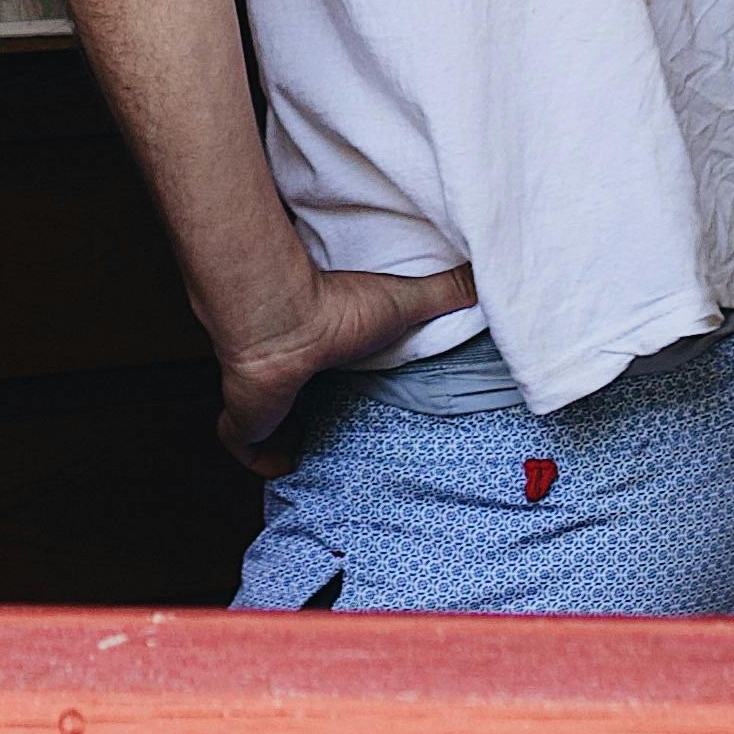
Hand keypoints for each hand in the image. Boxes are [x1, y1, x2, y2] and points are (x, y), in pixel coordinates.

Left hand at [210, 258, 475, 473]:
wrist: (284, 319)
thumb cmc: (338, 307)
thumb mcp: (403, 301)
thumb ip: (446, 291)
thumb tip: (489, 272)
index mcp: (321, 351)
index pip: (327, 374)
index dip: (341, 388)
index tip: (364, 402)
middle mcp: (288, 373)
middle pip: (299, 402)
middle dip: (319, 419)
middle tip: (350, 439)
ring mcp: (263, 398)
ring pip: (271, 426)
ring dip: (290, 439)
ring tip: (323, 456)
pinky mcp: (245, 423)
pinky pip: (249, 450)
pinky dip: (265, 458)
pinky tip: (290, 461)